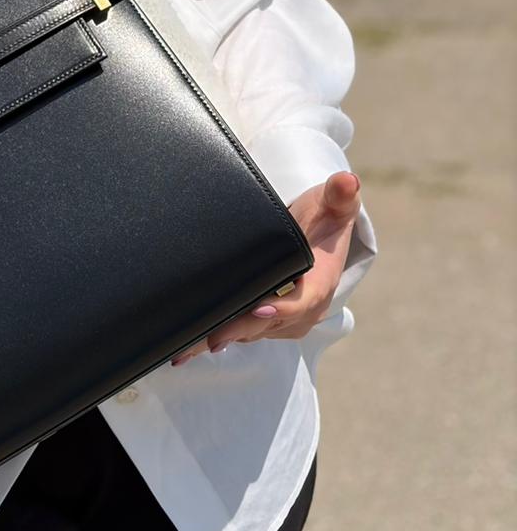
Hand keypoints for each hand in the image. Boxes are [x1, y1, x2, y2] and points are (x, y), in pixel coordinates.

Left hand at [171, 171, 362, 364]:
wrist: (317, 239)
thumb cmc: (323, 220)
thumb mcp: (332, 204)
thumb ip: (339, 194)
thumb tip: (347, 181)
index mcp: (319, 286)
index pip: (302, 302)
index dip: (282, 308)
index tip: (260, 308)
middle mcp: (301, 311)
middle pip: (266, 323)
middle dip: (238, 330)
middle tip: (209, 338)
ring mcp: (280, 321)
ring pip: (248, 332)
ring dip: (219, 337)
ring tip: (185, 349)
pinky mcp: (262, 323)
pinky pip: (238, 332)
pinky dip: (213, 336)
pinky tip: (183, 349)